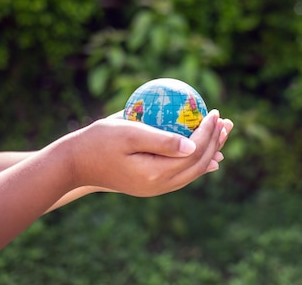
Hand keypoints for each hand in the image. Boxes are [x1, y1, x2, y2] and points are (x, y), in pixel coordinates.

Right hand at [68, 109, 231, 196]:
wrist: (75, 164)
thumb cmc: (99, 141)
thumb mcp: (128, 133)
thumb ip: (161, 140)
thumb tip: (193, 145)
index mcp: (155, 174)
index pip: (194, 152)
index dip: (209, 132)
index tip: (214, 112)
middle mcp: (160, 186)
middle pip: (199, 164)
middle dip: (216, 142)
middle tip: (226, 121)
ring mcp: (156, 188)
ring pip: (193, 171)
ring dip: (210, 151)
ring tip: (222, 133)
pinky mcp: (151, 185)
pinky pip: (181, 173)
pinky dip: (196, 160)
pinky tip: (204, 150)